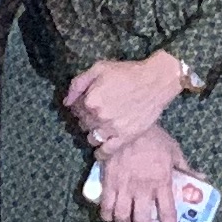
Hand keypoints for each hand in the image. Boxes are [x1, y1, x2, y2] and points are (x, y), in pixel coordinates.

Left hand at [64, 51, 190, 154]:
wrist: (156, 81)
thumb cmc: (127, 72)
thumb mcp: (99, 68)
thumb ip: (78, 84)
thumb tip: (66, 102)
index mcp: (91, 100)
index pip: (75, 109)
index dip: (79, 106)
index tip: (86, 104)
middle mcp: (99, 116)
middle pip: (83, 124)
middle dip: (86, 119)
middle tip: (96, 113)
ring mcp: (112, 129)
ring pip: (92, 138)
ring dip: (93, 133)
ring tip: (101, 127)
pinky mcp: (125, 137)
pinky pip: (106, 151)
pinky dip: (100, 153)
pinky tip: (100, 151)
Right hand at [94, 125, 190, 221]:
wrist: (127, 123)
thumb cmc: (154, 138)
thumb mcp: (174, 152)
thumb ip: (186, 168)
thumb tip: (203, 179)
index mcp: (162, 182)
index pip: (167, 214)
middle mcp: (142, 188)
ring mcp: (123, 186)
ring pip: (122, 218)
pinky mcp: (108, 181)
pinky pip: (105, 206)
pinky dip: (107, 216)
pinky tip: (110, 217)